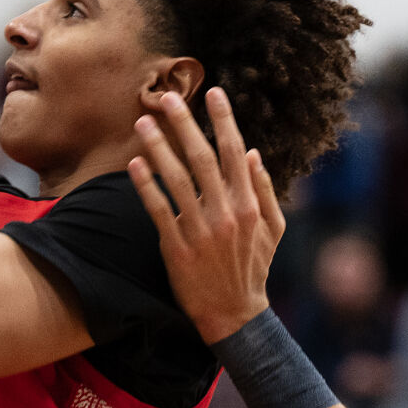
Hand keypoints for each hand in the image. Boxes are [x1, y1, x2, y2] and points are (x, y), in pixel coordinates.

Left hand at [127, 88, 284, 343]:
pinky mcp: (177, 247)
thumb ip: (265, 190)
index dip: (225, 121)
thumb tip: (253, 154)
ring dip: (159, 147)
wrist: (234, 314)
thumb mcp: (273, 230)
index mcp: (249, 205)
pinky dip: (147, 185)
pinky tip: (135, 164)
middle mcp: (226, 213)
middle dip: (186, 124)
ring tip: (143, 122)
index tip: (215, 93)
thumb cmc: (253, 268)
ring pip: (177, 179)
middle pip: (203, 158)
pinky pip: (159, 210)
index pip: (235, 153)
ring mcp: (200, 230)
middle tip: (169, 96)